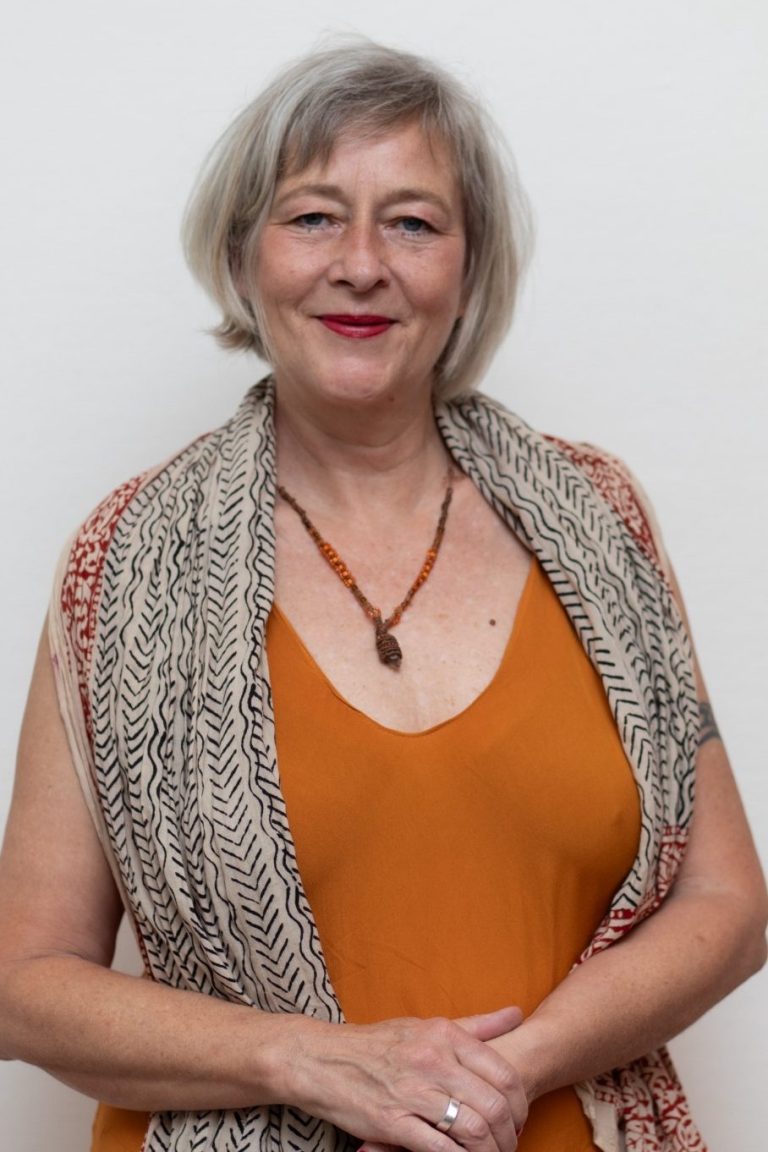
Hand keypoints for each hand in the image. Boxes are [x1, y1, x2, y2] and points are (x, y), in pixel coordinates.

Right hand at [286, 1006, 526, 1151]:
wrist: (321, 1059)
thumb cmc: (378, 1043)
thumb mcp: (427, 1026)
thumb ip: (475, 1025)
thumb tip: (517, 1014)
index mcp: (444, 1035)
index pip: (502, 1072)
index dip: (519, 1102)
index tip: (517, 1118)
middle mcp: (432, 1060)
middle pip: (493, 1105)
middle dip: (510, 1132)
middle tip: (509, 1143)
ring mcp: (412, 1092)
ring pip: (473, 1129)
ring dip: (490, 1150)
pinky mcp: (392, 1122)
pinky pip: (439, 1147)